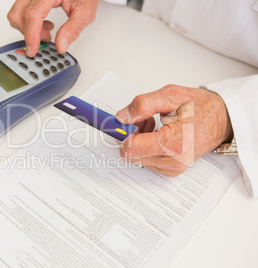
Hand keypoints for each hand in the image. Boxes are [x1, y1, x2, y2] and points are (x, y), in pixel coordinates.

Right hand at [7, 0, 99, 56]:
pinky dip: (28, 21)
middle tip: (46, 38)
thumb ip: (73, 29)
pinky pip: (20, 10)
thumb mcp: (84, 11)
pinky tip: (43, 23)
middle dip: (30, 33)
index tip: (33, 50)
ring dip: (28, 27)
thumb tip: (61, 45)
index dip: (31, 35)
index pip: (32, 14)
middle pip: (18, 14)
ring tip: (47, 30)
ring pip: (16, 13)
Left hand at [116, 84, 232, 176]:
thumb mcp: (170, 95)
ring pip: (136, 157)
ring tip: (156, 125)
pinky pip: (146, 160)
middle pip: (131, 154)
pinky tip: (160, 135)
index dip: (123, 133)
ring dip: (139, 140)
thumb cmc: (200, 107)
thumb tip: (122, 117)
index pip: (131, 147)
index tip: (124, 122)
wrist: (222, 119)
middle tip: (145, 119)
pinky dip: (147, 147)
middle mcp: (173, 160)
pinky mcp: (171, 170)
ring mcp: (172, 168)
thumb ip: (143, 105)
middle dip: (132, 135)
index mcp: (173, 143)